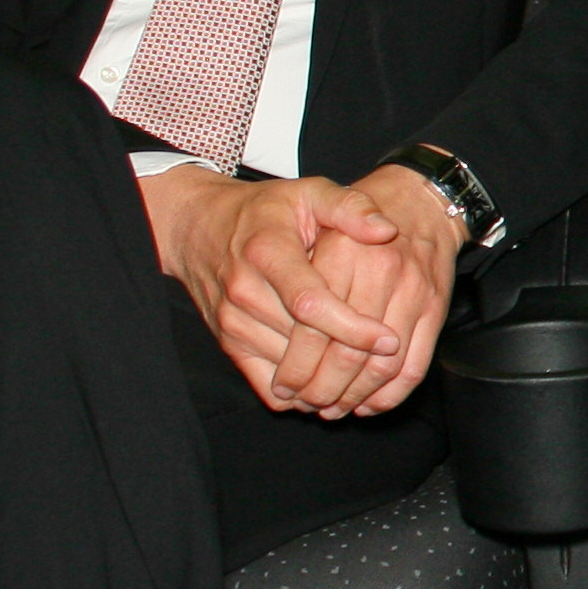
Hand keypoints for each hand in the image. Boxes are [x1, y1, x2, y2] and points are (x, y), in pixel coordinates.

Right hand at [143, 167, 417, 411]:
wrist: (198, 227)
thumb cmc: (264, 210)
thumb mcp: (308, 192)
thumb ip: (350, 207)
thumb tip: (387, 231)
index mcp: (268, 252)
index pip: (311, 302)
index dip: (352, 327)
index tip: (389, 340)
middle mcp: (244, 291)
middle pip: (302, 342)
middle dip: (349, 361)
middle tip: (389, 368)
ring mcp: (233, 322)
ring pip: (288, 370)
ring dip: (330, 382)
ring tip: (368, 379)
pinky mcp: (228, 343)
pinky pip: (267, 387)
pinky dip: (301, 396)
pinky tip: (331, 386)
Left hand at [309, 161, 470, 414]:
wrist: (421, 201)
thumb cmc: (358, 219)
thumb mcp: (314, 212)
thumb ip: (287, 268)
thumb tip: (278, 322)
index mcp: (341, 252)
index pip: (314, 323)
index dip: (298, 364)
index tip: (284, 385)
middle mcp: (379, 272)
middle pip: (347, 351)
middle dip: (324, 388)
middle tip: (307, 403)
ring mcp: (413, 293)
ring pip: (382, 365)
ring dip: (356, 396)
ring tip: (333, 408)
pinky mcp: (435, 308)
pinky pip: (415, 365)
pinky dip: (391, 394)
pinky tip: (370, 404)